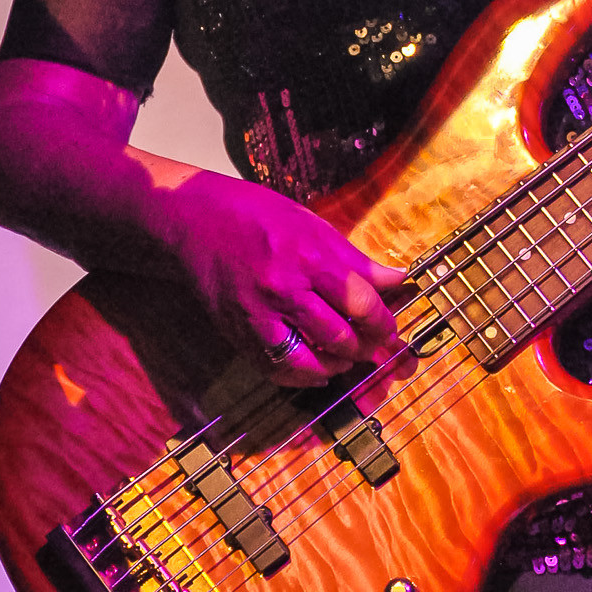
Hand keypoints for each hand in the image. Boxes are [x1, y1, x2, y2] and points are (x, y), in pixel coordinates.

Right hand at [165, 169, 410, 389]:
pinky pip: (277, 368)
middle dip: (366, 347)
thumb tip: (396, 279)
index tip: (390, 327)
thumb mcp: (312, 225)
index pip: (360, 303)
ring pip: (311, 361)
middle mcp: (284, 290)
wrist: (194, 221)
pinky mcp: (240, 333)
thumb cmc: (256, 215)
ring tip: (347, 358)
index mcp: (308, 258)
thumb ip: (354, 259)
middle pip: (340, 336)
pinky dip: (303, 376)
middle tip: (374, 345)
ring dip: (338, 365)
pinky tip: (316, 369)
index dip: (383, 321)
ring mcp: (259, 316)